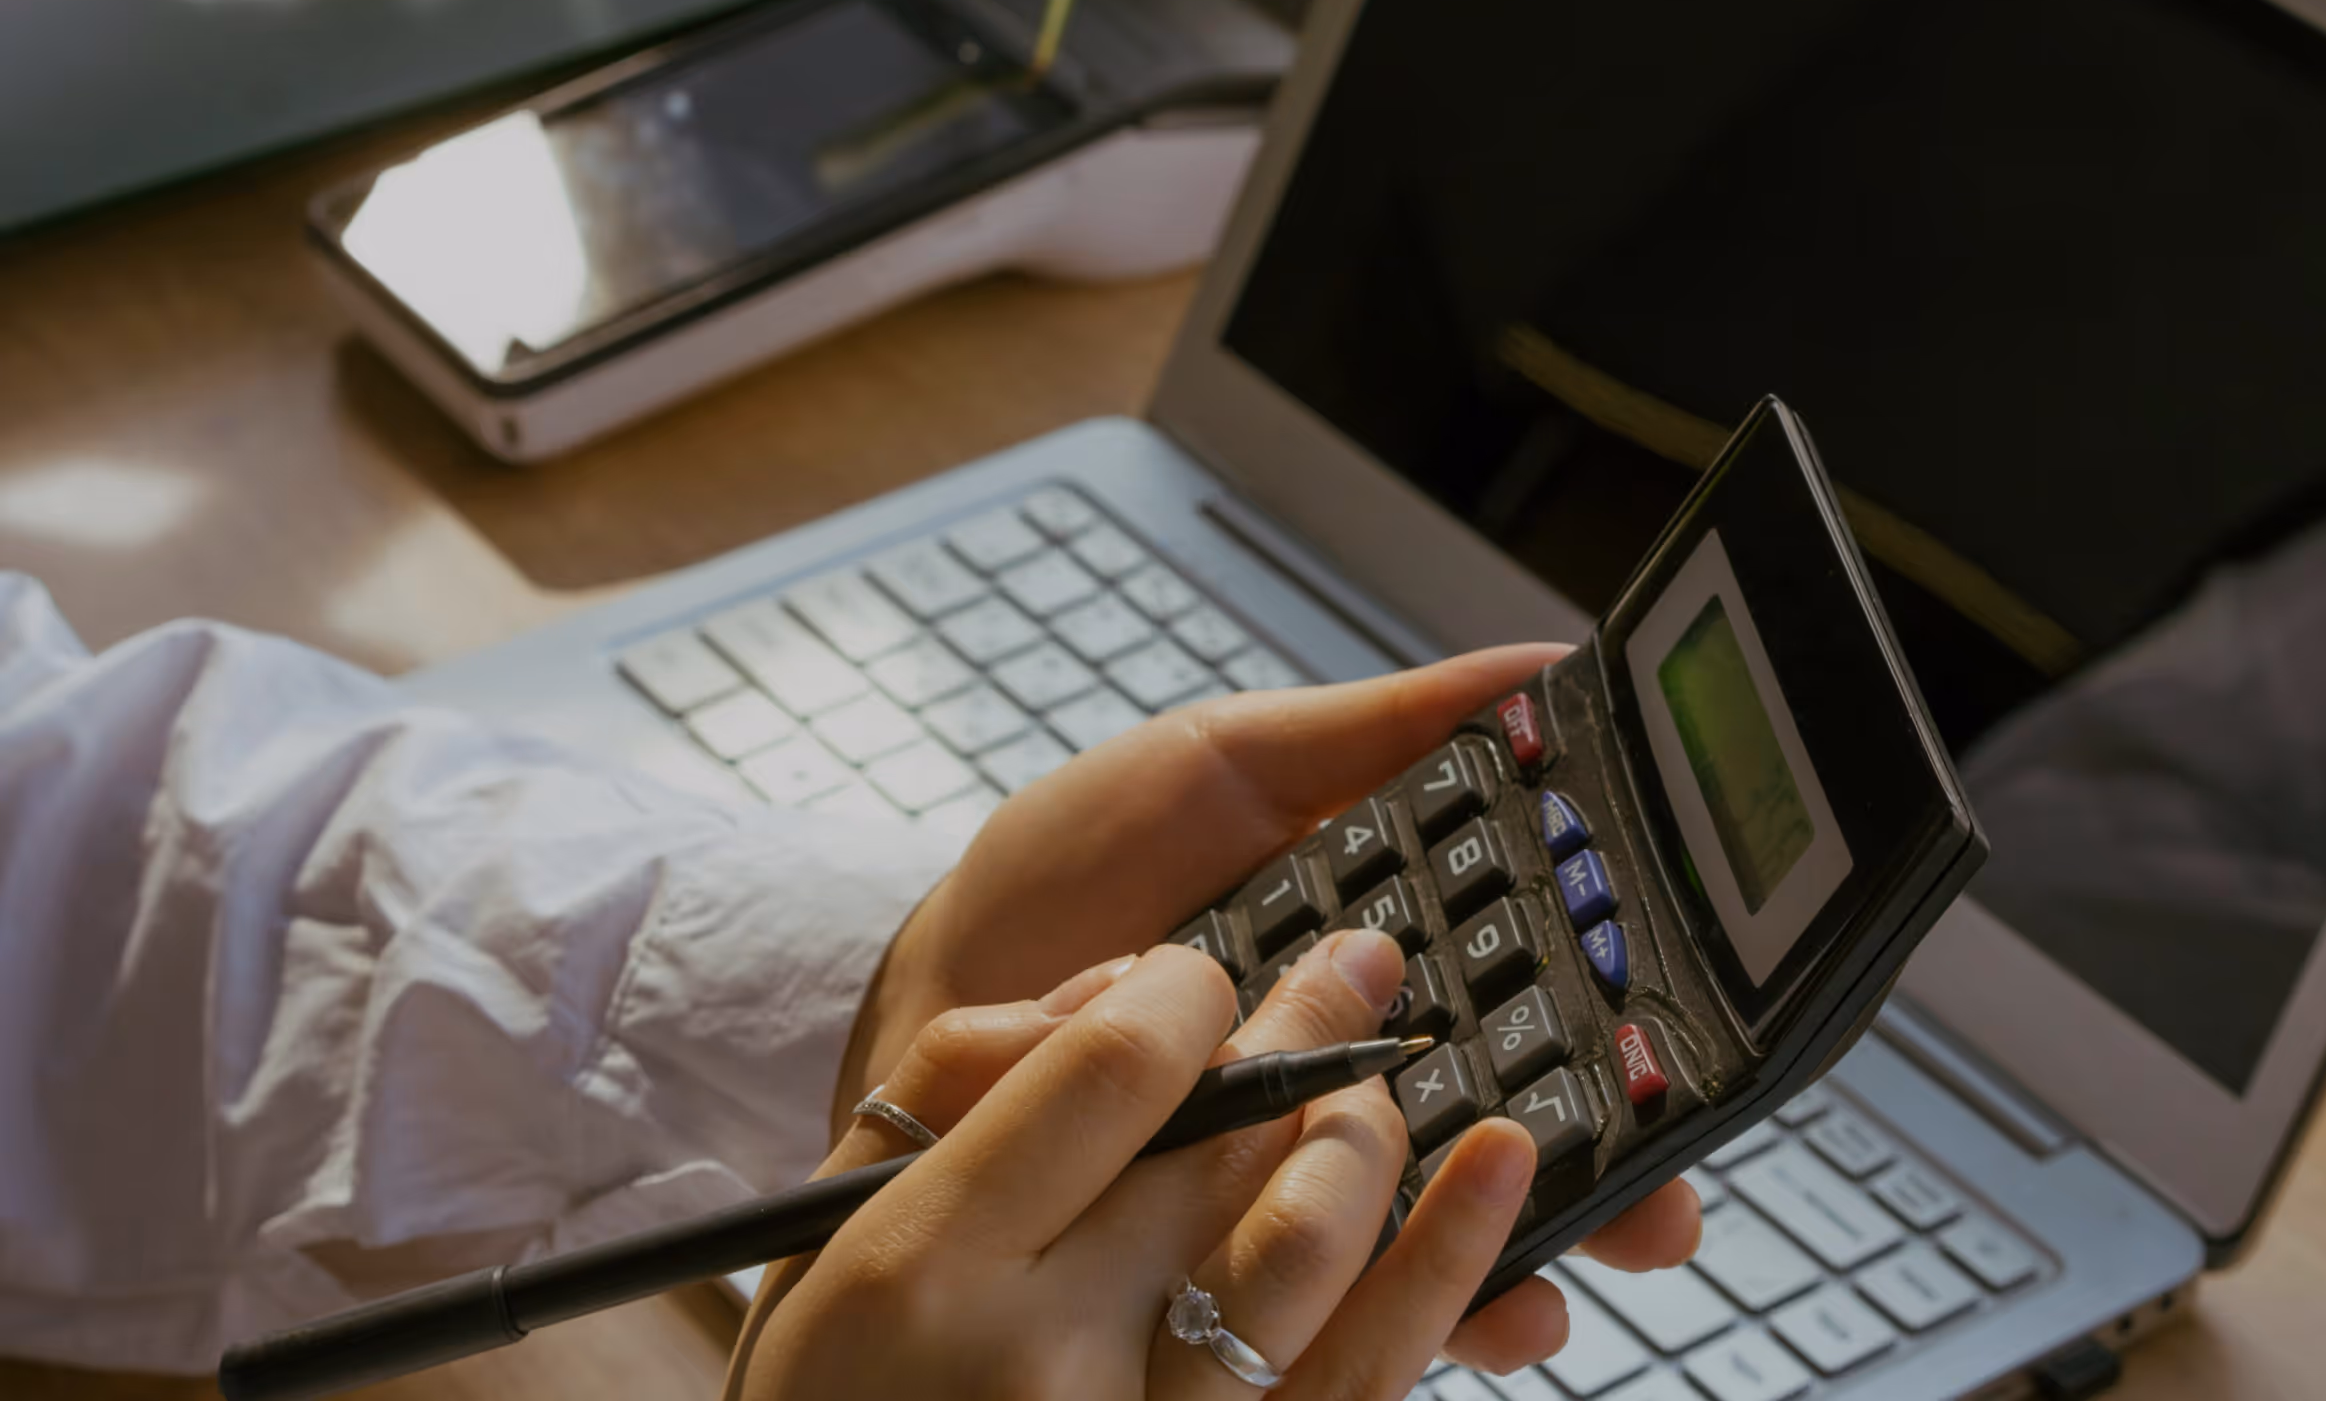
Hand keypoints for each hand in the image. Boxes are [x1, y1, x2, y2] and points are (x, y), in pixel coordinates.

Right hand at [746, 938, 1551, 1399]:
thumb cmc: (828, 1399)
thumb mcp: (830, 1232)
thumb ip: (955, 1084)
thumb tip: (1124, 984)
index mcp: (930, 1265)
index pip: (1116, 1067)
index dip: (1188, 989)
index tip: (1202, 975)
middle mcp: (1046, 1358)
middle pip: (1227, 1141)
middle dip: (1304, 1028)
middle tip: (1351, 967)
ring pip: (1310, 1244)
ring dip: (1368, 1130)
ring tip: (1383, 1074)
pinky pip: (1371, 1376)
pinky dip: (1451, 1259)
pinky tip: (1496, 1165)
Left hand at [834, 650, 1700, 1371]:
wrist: (932, 981)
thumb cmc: (1076, 873)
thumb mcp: (1227, 764)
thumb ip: (1375, 732)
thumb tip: (1541, 668)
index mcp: (1377, 970)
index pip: (1531, 1000)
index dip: (1616, 1024)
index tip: (1684, 1039)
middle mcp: (1348, 1081)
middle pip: (1510, 1135)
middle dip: (1607, 1173)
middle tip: (1668, 1194)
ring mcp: (1285, 1175)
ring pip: (1435, 1232)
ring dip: (1517, 1257)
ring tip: (1574, 1268)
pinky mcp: (1211, 1254)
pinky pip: (1315, 1299)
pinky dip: (1386, 1315)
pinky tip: (1460, 1309)